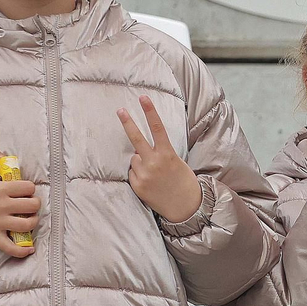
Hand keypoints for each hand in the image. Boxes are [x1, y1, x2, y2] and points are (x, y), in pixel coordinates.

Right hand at [0, 148, 39, 257]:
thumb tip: (1, 152)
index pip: (28, 187)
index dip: (30, 188)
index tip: (25, 191)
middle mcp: (2, 206)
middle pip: (32, 205)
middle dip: (34, 204)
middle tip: (30, 204)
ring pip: (27, 224)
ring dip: (33, 222)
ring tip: (30, 219)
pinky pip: (10, 247)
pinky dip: (22, 250)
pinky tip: (29, 249)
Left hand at [119, 96, 201, 223]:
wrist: (185, 207)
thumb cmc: (183, 182)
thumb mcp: (177, 162)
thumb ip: (159, 153)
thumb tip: (138, 150)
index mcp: (167, 154)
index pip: (157, 128)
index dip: (150, 111)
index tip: (143, 98)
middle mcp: (154, 163)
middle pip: (136, 138)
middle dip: (128, 123)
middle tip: (120, 110)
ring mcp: (144, 175)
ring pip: (134, 159)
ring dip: (140, 163)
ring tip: (154, 175)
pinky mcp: (137, 186)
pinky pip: (132, 173)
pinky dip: (138, 175)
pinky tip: (150, 183)